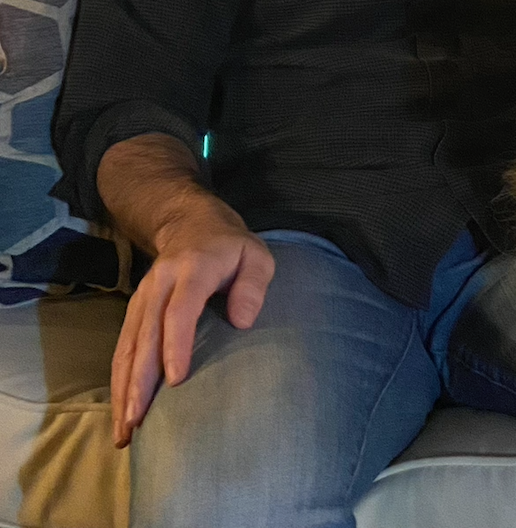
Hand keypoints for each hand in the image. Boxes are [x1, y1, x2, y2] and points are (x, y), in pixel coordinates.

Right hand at [110, 206, 273, 446]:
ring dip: (123, 389)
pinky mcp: (135, 311)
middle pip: (146, 335)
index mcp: (192, 269)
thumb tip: (243, 322)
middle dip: (140, 380)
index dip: (176, 345)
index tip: (176, 381)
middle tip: (138, 421)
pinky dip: (119, 382)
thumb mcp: (255, 256)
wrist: (191, 224)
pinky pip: (122, 349)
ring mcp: (143, 298)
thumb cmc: (232, 248)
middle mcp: (160, 285)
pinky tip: (122, 413)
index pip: (180, 310)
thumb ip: (253, 284)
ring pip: (127, 346)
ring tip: (124, 431)